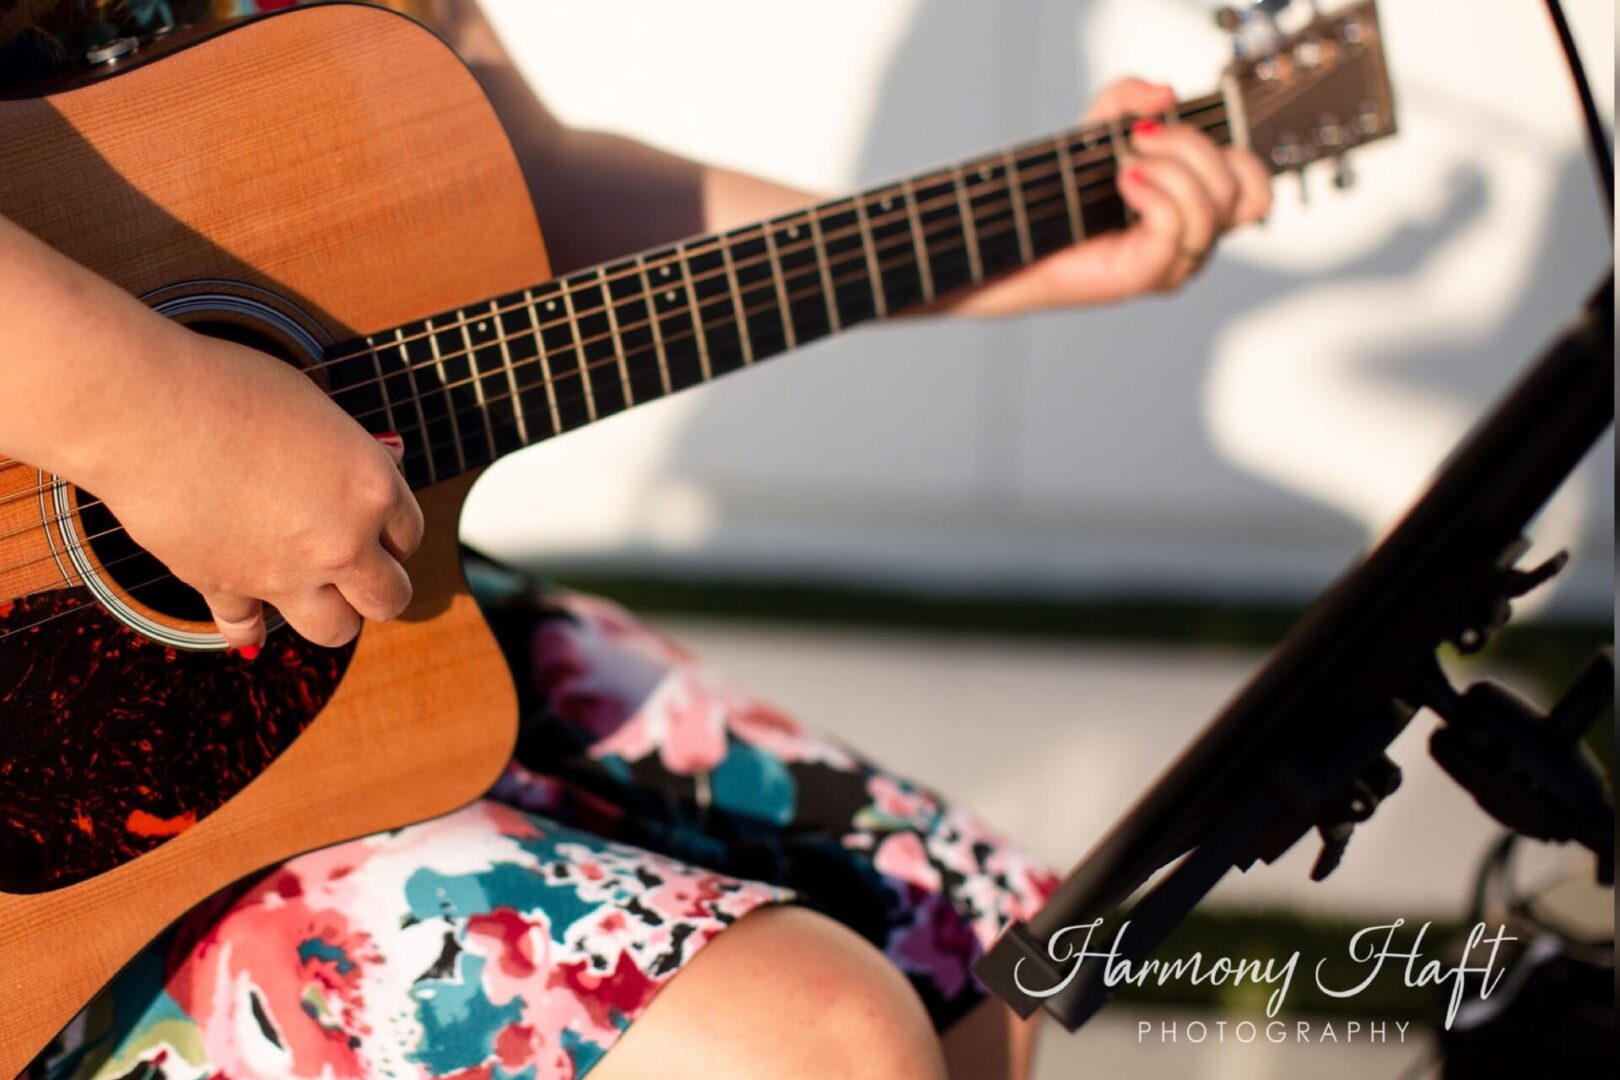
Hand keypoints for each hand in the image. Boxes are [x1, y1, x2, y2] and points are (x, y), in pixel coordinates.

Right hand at [90, 331, 423, 652]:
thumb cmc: (228, 388)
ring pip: (336, 629)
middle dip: (380, 585)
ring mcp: (284, 574)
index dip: (392, 528)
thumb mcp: (314, 406)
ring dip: (333, 614)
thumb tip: (381, 460)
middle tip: (363, 568)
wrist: (146, 411)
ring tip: (317, 592)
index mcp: (372, 489)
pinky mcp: (226, 588)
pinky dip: (249, 627)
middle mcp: (340, 542)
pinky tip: (251, 619)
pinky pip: (247, 628)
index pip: (409, 533)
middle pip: (390, 597)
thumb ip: (348, 449)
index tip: (375, 523)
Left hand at [947, 77, 1272, 315]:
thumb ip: (1130, 96)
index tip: (1166, 133)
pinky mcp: (1145, 276)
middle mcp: (1194, 242)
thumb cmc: (1062, 192)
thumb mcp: (1100, 128)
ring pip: (1212, 208)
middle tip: (1136, 139)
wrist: (1017, 237)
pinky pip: (1175, 229)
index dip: (1227, 151)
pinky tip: (1123, 180)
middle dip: (1192, 146)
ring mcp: (1173, 264)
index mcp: (1197, 211)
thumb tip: (1165, 94)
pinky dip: (1153, 192)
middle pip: (1237, 188)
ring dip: (1170, 168)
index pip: (1254, 187)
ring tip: (1125, 164)